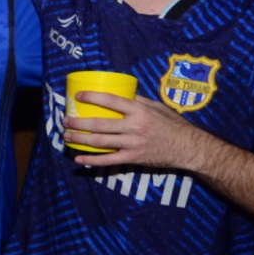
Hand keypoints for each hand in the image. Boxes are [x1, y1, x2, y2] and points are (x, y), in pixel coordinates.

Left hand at [65, 92, 208, 169]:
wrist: (187, 147)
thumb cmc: (172, 125)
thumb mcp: (157, 107)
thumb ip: (138, 101)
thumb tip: (121, 93)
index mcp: (139, 111)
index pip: (111, 101)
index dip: (92, 97)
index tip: (78, 96)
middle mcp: (134, 126)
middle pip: (100, 124)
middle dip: (79, 122)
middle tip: (65, 120)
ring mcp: (132, 144)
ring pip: (100, 142)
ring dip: (80, 139)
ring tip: (67, 136)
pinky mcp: (133, 159)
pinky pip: (108, 161)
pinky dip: (91, 160)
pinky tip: (78, 158)